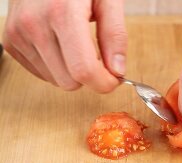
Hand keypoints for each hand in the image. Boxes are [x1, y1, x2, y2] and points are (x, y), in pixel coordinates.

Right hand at [3, 0, 126, 92]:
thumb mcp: (107, 0)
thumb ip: (115, 34)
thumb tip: (117, 71)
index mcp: (62, 13)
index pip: (83, 69)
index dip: (103, 82)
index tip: (113, 78)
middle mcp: (34, 25)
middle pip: (69, 81)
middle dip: (89, 74)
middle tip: (96, 55)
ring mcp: (18, 35)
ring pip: (56, 81)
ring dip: (72, 70)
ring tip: (76, 43)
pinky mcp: (11, 42)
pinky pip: (42, 74)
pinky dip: (57, 66)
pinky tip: (61, 44)